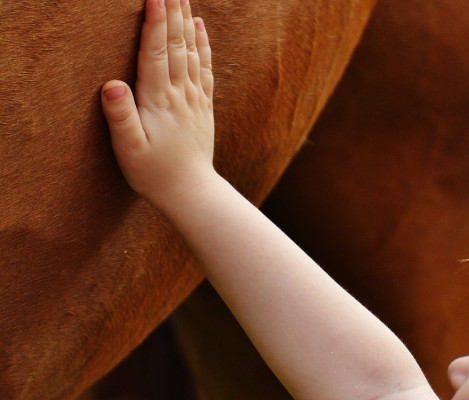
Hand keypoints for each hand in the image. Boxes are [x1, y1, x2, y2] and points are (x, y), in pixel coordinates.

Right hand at [101, 0, 215, 209]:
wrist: (191, 190)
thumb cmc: (154, 173)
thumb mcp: (130, 150)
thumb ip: (121, 117)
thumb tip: (110, 84)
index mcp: (159, 101)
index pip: (156, 53)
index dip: (155, 22)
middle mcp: (180, 94)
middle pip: (176, 45)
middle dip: (171, 11)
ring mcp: (194, 98)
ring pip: (191, 51)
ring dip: (186, 21)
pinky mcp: (203, 105)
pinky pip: (204, 68)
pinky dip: (202, 45)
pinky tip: (199, 27)